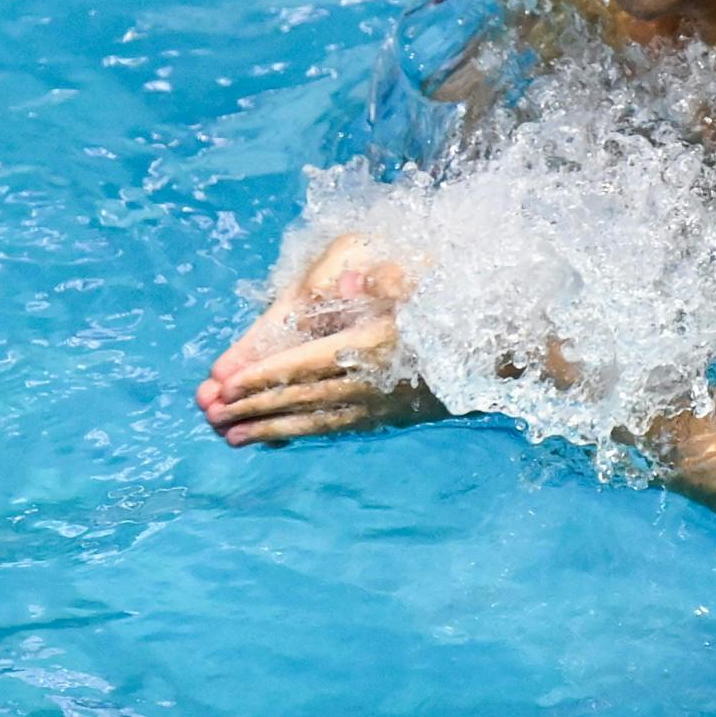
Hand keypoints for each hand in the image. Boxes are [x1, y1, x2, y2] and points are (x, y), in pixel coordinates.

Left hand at [198, 260, 446, 446]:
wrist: (502, 359)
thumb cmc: (459, 310)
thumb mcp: (430, 283)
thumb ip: (391, 279)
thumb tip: (352, 278)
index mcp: (373, 346)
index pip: (305, 362)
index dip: (264, 374)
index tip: (227, 383)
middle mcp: (371, 382)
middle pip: (301, 396)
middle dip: (255, 406)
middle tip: (213, 415)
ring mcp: (380, 405)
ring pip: (314, 419)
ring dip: (272, 428)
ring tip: (234, 438)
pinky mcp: (388, 418)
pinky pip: (337, 429)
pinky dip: (305, 433)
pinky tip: (283, 436)